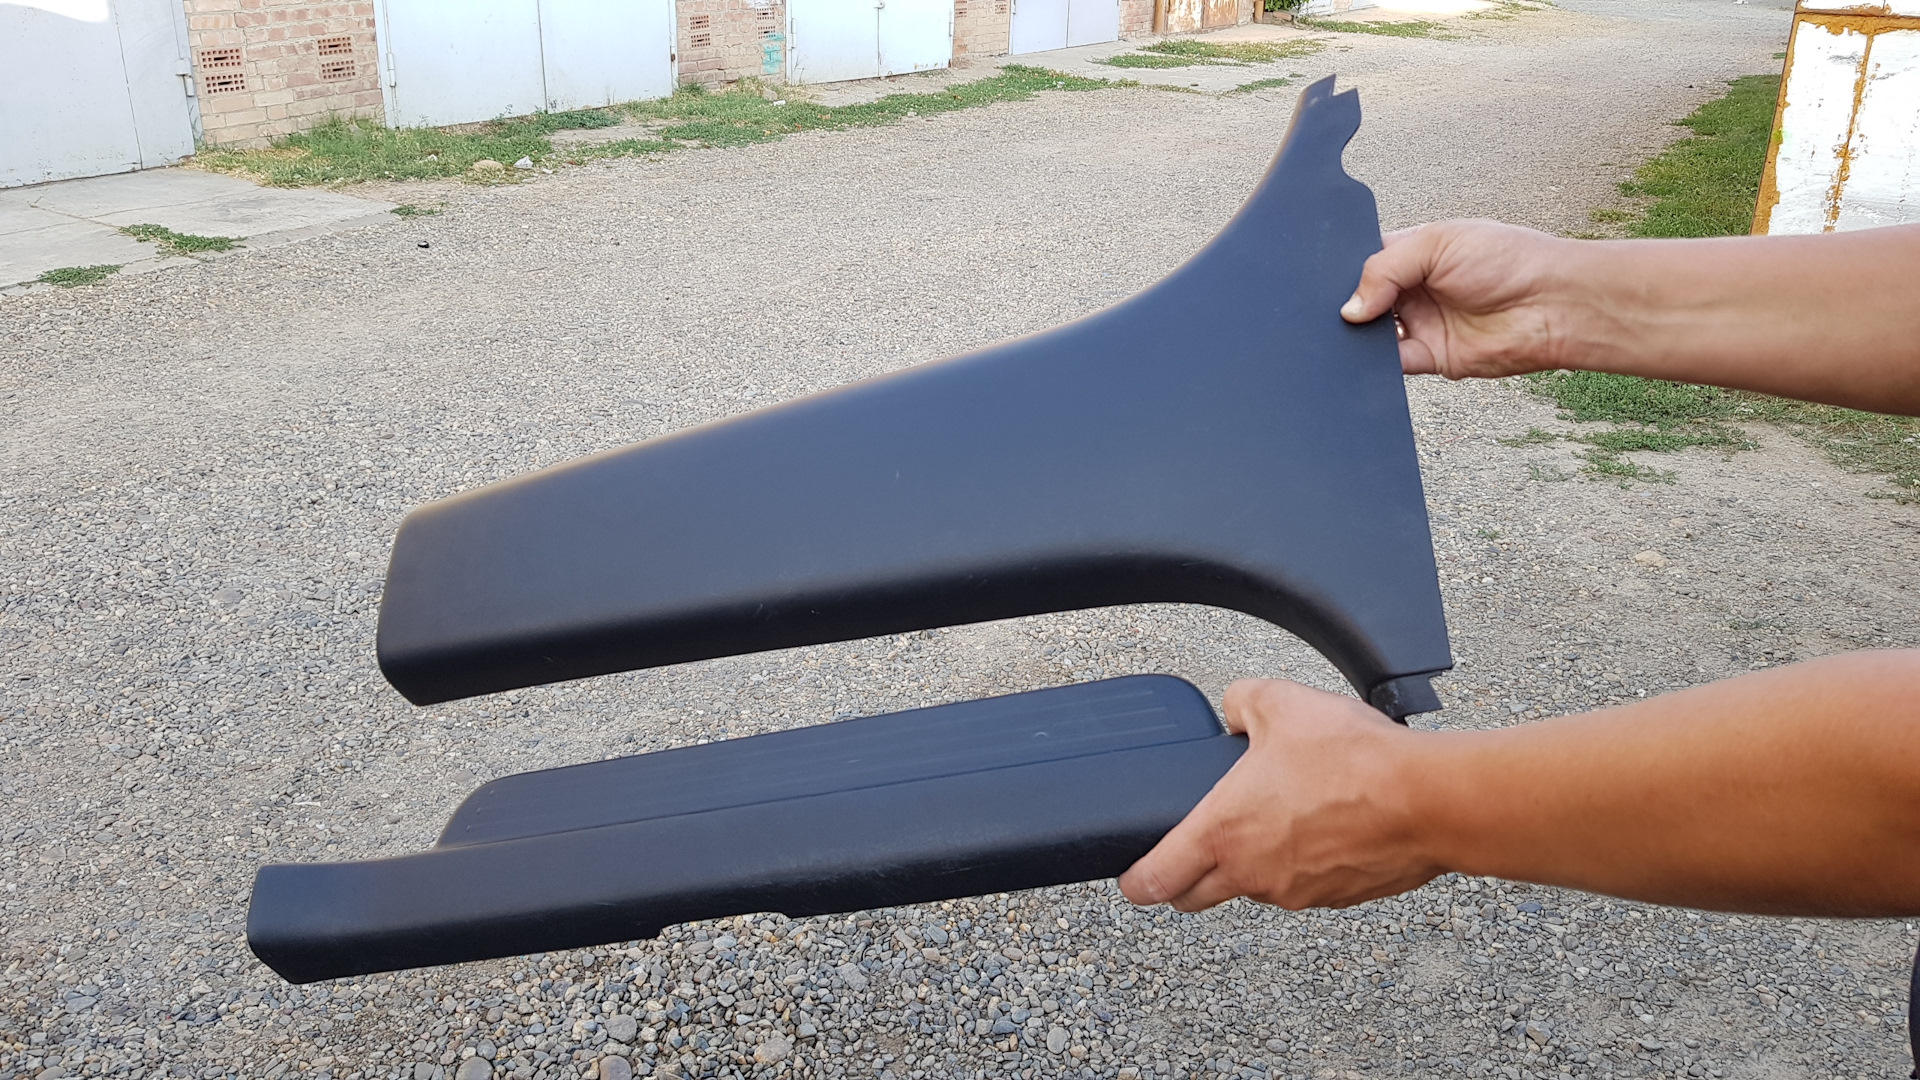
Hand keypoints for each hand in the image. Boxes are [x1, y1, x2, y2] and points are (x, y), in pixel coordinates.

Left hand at [1118, 679, 1440, 911]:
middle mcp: (1254, 875)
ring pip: (1255, 889)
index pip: (1157, 880)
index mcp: (1223, 835)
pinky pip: (1304, 886)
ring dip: (1252, 865)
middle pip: (1195, 899)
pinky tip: (1322, 826)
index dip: (1135, 881)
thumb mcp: (1280, 702)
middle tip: (1188, 855)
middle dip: (1183, 883)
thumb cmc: (1352, 758)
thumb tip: (1234, 710)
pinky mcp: (1339, 897)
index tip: (1131, 879)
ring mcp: (1297, 892)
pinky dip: (1302, 865)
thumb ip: (1241, 702)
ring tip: (1274, 818)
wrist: (1428, 800)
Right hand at [1341, 220, 1578, 379]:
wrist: (1552, 304)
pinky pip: (1390, 365)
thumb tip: (1350, 309)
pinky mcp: (1430, 358)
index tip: (1327, 279)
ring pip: (1370, 334)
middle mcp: (1414, 289)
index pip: (1364, 260)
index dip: (1344, 269)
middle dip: (1348, 303)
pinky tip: (1369, 353)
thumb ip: (1386, 269)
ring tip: (1356, 327)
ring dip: (1357, 334)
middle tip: (1339, 305)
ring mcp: (1421, 323)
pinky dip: (1374, 364)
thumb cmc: (1511, 260)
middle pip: (1362, 299)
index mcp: (1414, 252)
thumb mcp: (1438, 243)